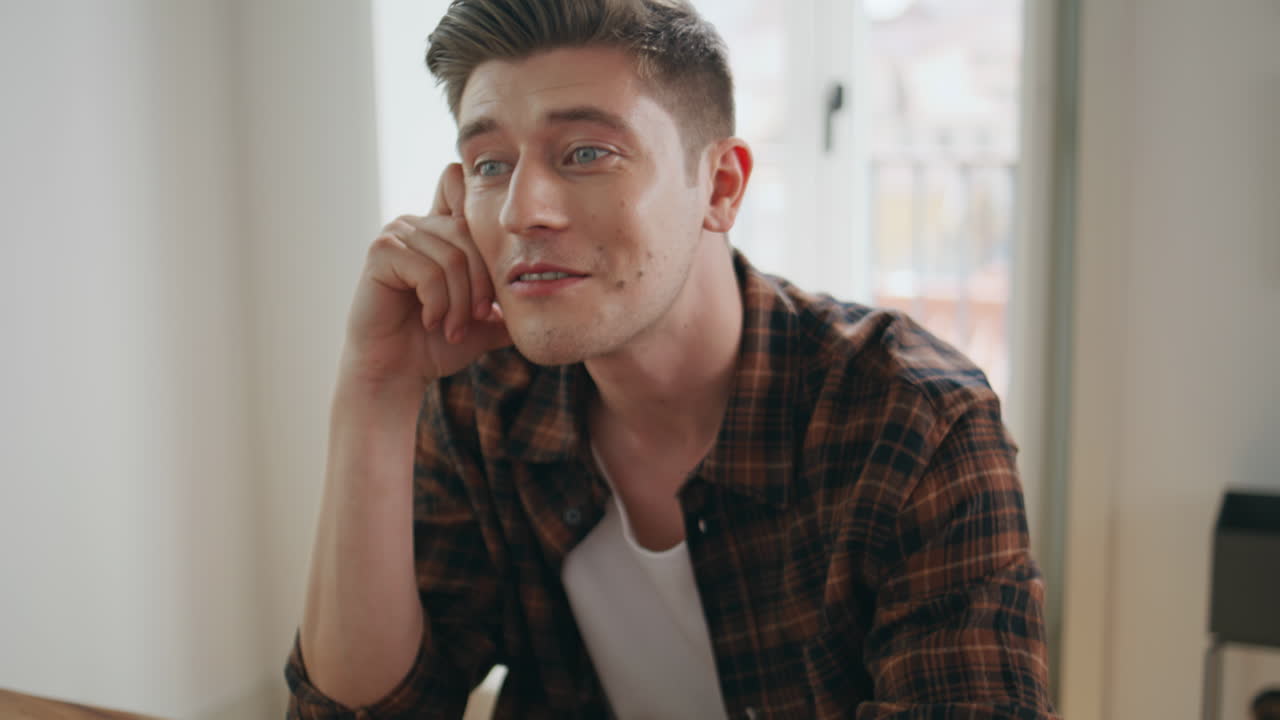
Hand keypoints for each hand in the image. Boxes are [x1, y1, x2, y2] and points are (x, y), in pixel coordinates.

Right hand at [339, 164, 510, 393]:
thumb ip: (511, 300)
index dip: (478, 210)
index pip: (461, 186)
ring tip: (453, 328)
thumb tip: (550, 287)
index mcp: (442, 229)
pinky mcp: (380, 252)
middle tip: (478, 318)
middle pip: (469, 231)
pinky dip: (438, 303)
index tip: (486, 267)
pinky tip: (431, 322)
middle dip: (481, 282)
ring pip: (452, 256)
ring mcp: (396, 234)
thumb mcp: (486, 320)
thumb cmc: (437, 344)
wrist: (398, 371)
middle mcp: (418, 223)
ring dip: (459, 301)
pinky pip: (427, 271)